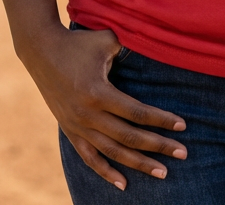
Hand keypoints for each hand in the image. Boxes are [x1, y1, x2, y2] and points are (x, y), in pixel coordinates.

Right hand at [21, 25, 186, 190]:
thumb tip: (156, 43)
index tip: (182, 126)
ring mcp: (77, 126)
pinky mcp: (69, 131)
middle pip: (129, 136)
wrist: (41, 51)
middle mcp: (88, 115)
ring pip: (112, 152)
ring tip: (162, 173)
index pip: (137, 112)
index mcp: (98, 93)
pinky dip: (105, 172)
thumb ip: (130, 46)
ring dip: (138, 164)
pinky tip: (123, 185)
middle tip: (183, 153)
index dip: (161, 120)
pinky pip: (89, 158)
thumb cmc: (79, 42)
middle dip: (158, 146)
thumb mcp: (106, 39)